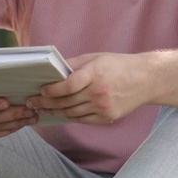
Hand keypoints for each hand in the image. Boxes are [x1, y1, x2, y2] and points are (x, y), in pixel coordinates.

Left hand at [28, 52, 148, 123]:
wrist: (145, 80)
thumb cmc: (119, 65)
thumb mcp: (96, 58)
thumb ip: (74, 65)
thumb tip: (53, 72)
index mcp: (95, 74)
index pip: (67, 86)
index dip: (51, 91)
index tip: (41, 91)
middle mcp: (99, 92)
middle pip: (66, 102)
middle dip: (46, 103)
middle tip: (32, 103)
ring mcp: (103, 107)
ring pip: (72, 113)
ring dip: (55, 112)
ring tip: (43, 109)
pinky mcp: (107, 118)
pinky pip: (83, 119)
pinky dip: (71, 116)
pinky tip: (61, 113)